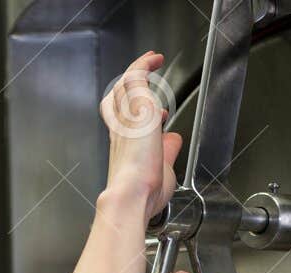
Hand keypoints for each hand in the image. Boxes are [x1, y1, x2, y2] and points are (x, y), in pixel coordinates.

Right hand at [101, 51, 182, 220]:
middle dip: (128, 85)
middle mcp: (121, 130)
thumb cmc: (143, 193)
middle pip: (117, 98)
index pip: (122, 119)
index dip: (134, 112)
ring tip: (150, 60)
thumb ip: (168, 151)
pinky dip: (144, 65)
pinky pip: (136, 78)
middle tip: (142, 75)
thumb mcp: (161, 169)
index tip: (156, 112)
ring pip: (124, 85)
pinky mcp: (137, 108)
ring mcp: (127, 118)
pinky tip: (154, 59)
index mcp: (123, 146)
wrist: (132, 194)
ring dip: (137, 70)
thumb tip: (173, 139)